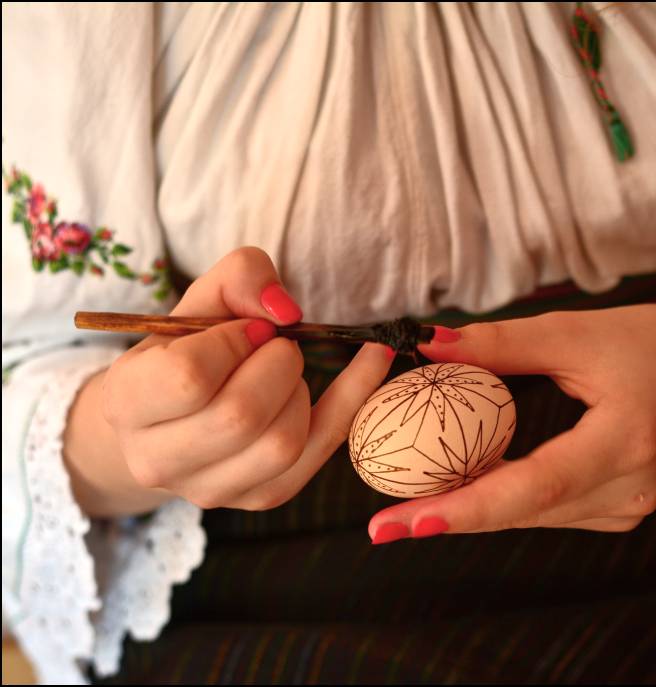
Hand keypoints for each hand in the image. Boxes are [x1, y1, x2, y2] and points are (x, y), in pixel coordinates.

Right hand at [65, 247, 393, 516]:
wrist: (172, 416)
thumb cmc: (187, 348)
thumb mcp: (201, 299)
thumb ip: (239, 277)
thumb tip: (286, 310)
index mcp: (127, 403)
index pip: (189, 376)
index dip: (232, 342)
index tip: (247, 329)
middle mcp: (157, 460)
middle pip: (240, 417)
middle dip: (277, 365)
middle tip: (276, 346)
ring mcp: (210, 490)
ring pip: (281, 443)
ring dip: (300, 391)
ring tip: (286, 373)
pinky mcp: (261, 497)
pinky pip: (321, 451)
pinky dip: (354, 399)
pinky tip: (372, 359)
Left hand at [365, 302, 655, 541]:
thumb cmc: (654, 341)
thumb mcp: (575, 333)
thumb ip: (500, 345)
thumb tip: (427, 346)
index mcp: (626, 440)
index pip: (533, 486)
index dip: (466, 508)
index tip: (404, 523)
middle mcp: (632, 487)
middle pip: (525, 510)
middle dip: (451, 514)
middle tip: (383, 522)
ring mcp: (630, 506)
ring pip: (534, 516)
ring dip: (475, 507)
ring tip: (411, 500)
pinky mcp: (623, 510)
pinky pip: (552, 511)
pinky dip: (509, 499)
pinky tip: (470, 485)